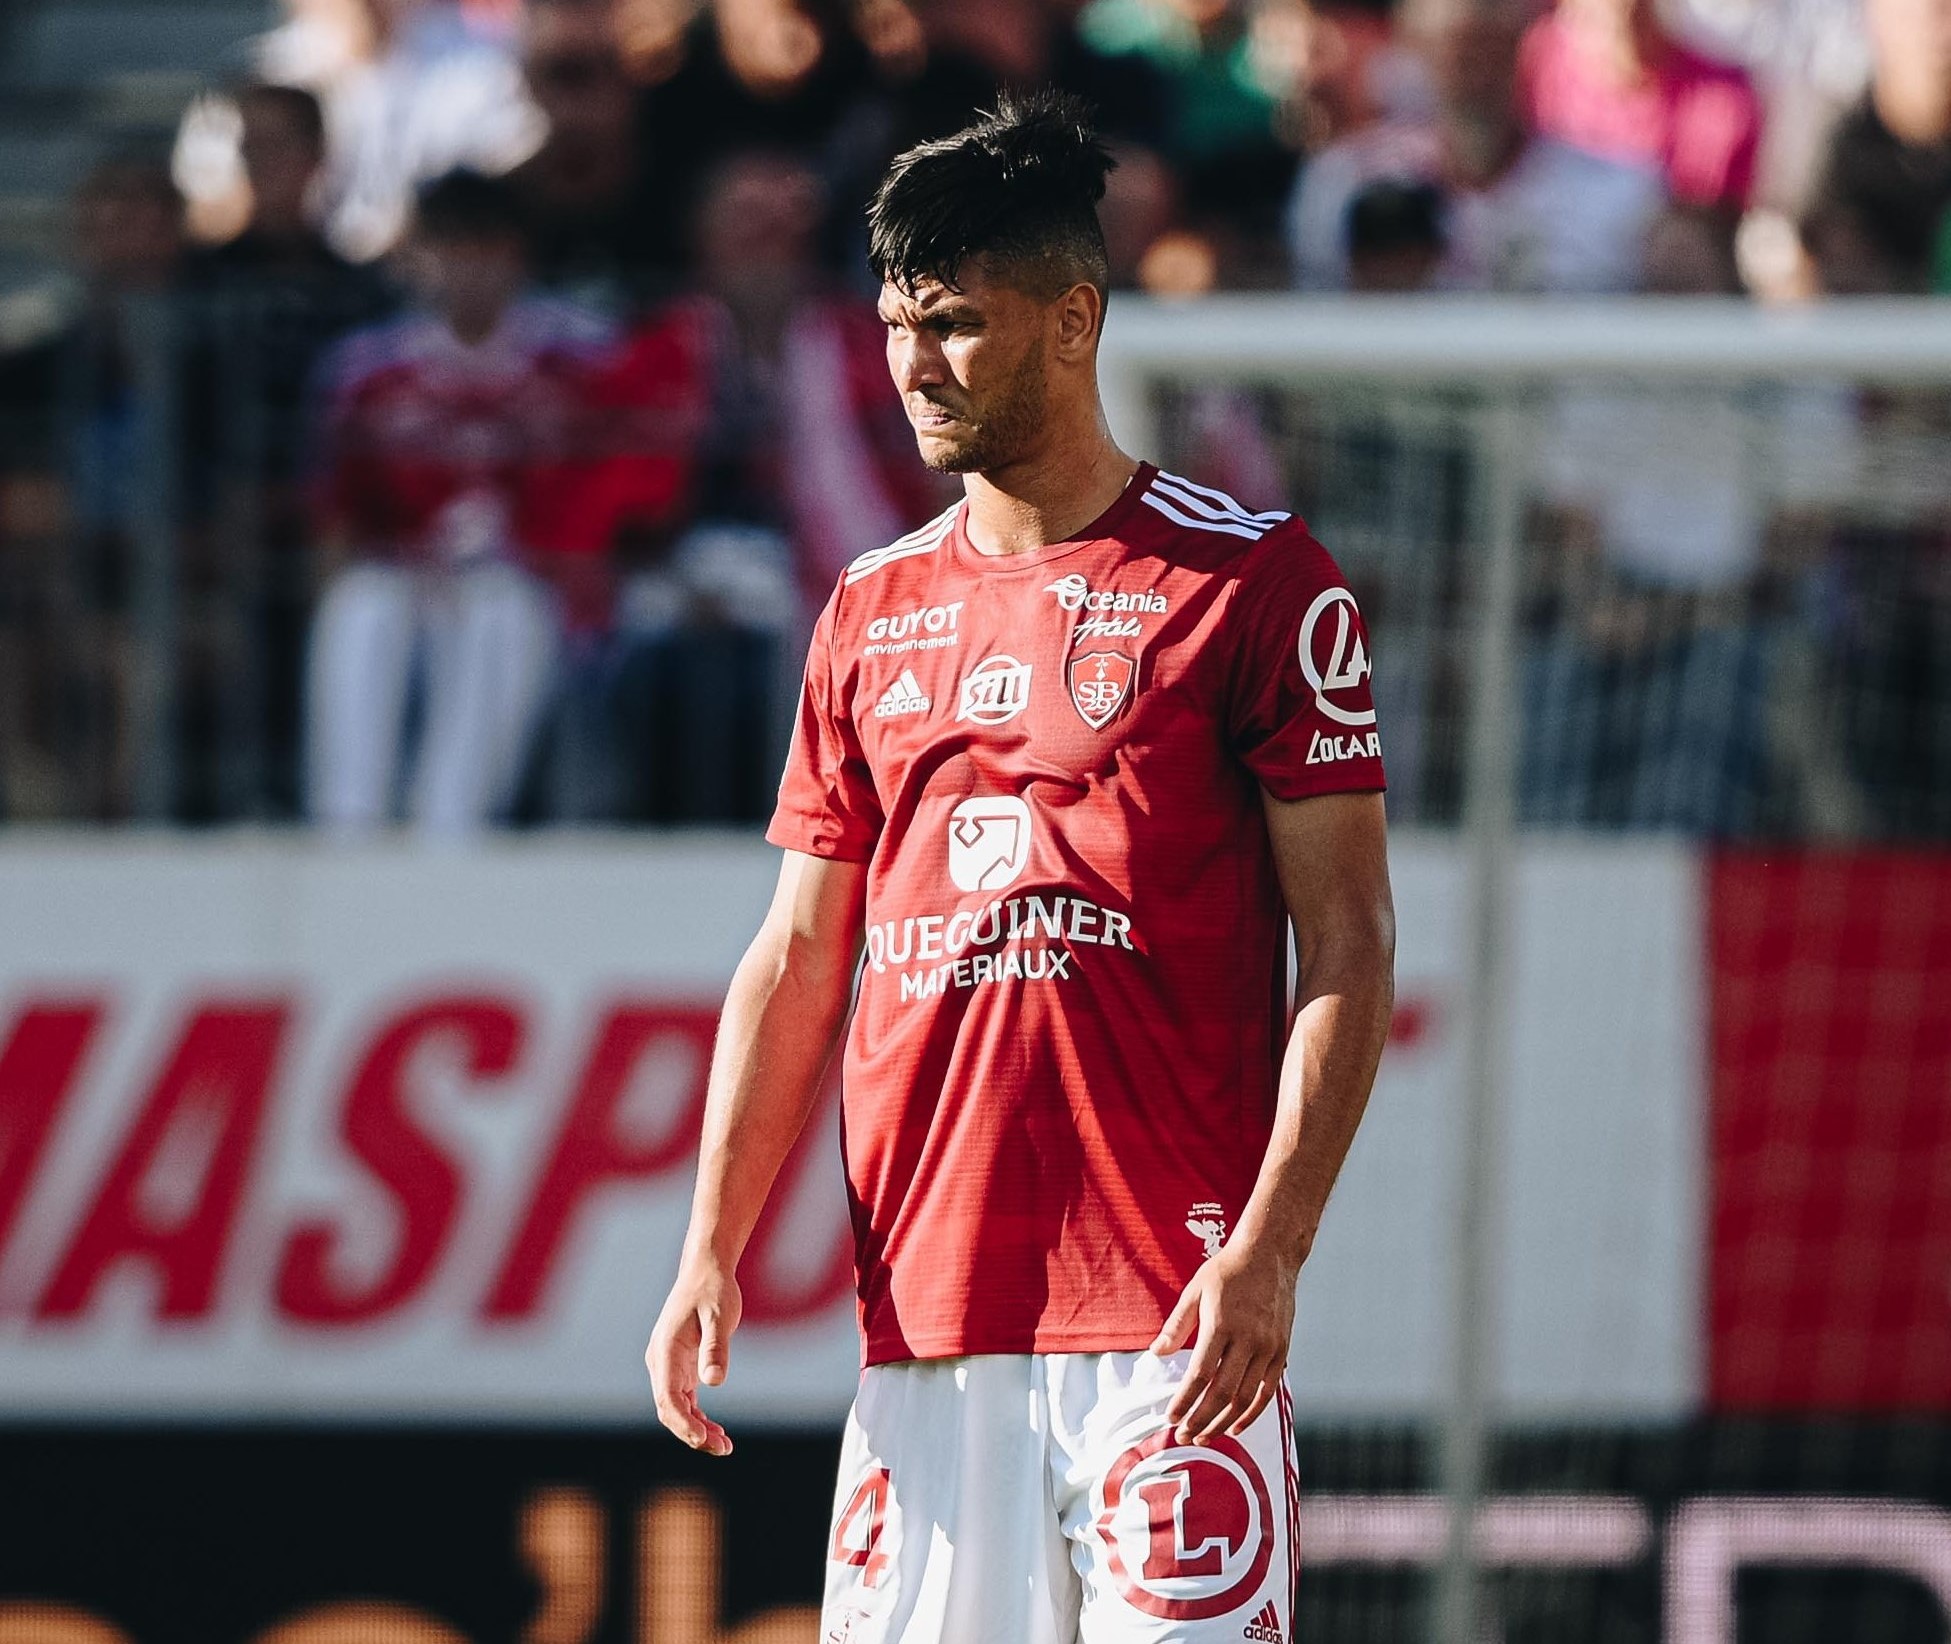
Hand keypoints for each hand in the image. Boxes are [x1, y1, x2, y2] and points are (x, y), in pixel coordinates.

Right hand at [646, 1259, 740, 1455]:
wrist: (707, 1269)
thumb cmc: (714, 1290)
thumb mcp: (720, 1316)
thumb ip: (716, 1347)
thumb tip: (713, 1382)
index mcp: (665, 1350)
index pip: (667, 1398)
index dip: (683, 1422)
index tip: (703, 1439)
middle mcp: (661, 1362)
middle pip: (669, 1409)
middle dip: (693, 1433)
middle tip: (723, 1449)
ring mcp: (668, 1366)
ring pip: (676, 1409)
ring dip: (697, 1429)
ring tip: (725, 1446)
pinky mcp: (679, 1367)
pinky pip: (684, 1400)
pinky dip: (698, 1418)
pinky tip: (717, 1432)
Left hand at [1151, 1242, 1297, 1444]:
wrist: (1269, 1255)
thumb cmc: (1226, 1272)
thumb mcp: (1195, 1290)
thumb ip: (1176, 1325)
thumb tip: (1156, 1354)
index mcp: (1221, 1324)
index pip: (1199, 1374)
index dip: (1184, 1401)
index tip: (1170, 1419)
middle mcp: (1248, 1339)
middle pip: (1223, 1393)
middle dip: (1200, 1420)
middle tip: (1182, 1438)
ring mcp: (1268, 1347)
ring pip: (1246, 1398)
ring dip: (1223, 1423)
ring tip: (1204, 1438)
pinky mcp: (1281, 1351)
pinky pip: (1267, 1391)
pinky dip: (1252, 1414)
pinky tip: (1235, 1427)